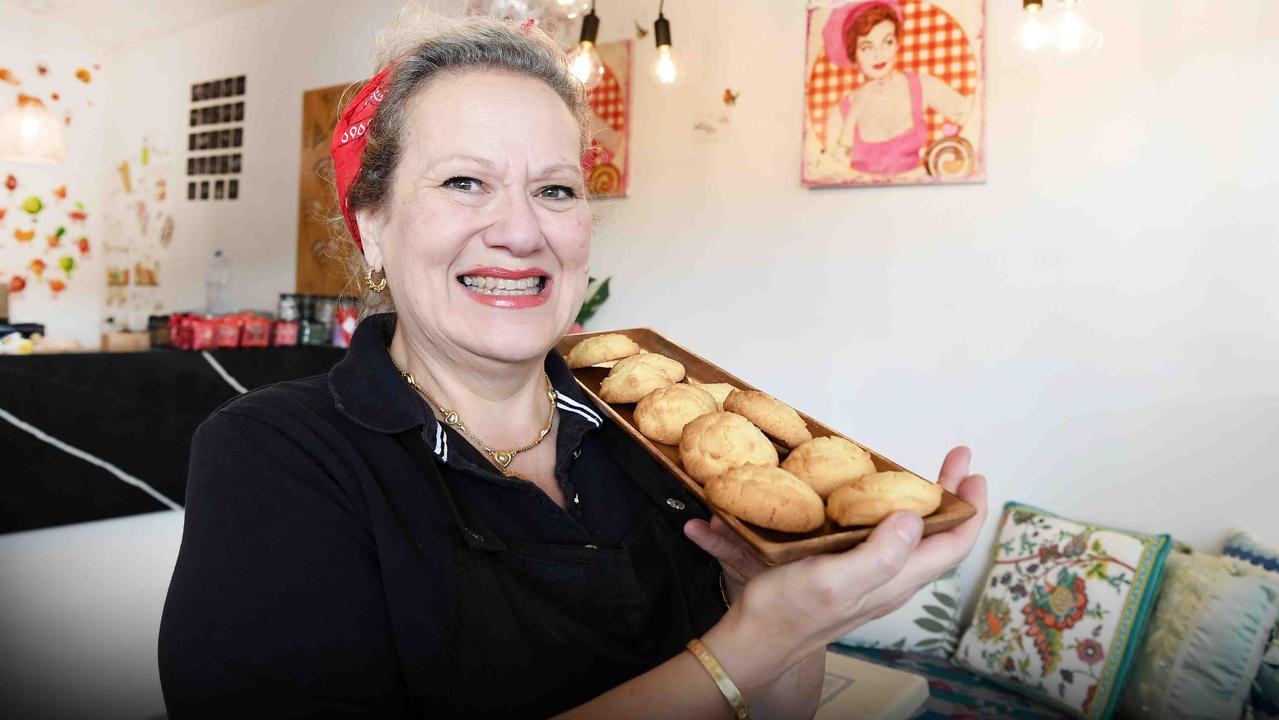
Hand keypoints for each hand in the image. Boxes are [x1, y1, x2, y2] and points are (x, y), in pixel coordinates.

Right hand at [692, 447, 986, 691]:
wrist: (757, 638)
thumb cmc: (789, 611)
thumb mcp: (834, 580)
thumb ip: (879, 554)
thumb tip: (914, 518)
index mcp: (895, 579)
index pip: (953, 545)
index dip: (970, 509)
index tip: (972, 474)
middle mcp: (892, 579)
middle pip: (939, 537)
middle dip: (951, 497)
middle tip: (954, 459)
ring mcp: (872, 578)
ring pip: (913, 537)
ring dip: (924, 502)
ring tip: (921, 471)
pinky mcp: (851, 573)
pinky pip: (886, 539)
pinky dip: (891, 510)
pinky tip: (874, 498)